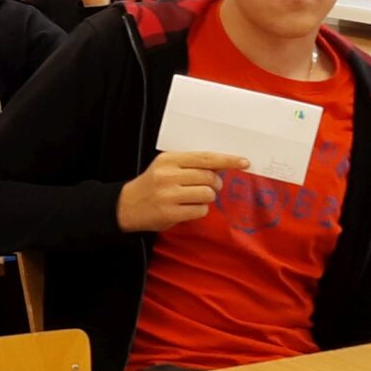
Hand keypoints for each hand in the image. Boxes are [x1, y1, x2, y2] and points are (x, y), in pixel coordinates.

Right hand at [116, 151, 247, 232]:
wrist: (127, 206)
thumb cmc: (152, 185)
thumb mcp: (167, 167)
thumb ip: (191, 164)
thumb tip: (222, 165)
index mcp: (169, 160)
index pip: (205, 158)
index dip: (227, 160)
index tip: (243, 161)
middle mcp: (168, 175)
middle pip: (209, 177)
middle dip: (215, 183)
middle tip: (210, 186)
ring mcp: (169, 195)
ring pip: (207, 194)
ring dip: (207, 198)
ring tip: (194, 198)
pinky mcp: (170, 213)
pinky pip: (201, 210)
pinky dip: (200, 210)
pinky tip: (188, 208)